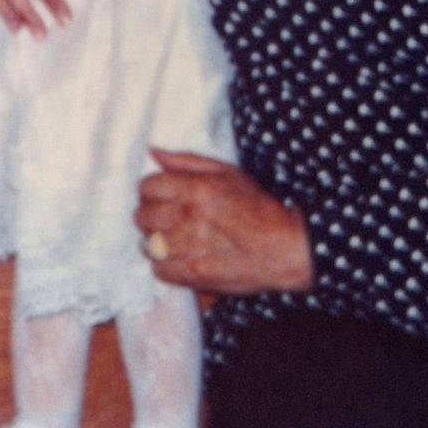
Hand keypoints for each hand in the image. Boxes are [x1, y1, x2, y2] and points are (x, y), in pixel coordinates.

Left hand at [135, 150, 314, 294]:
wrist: (285, 248)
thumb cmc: (258, 208)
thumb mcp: (227, 173)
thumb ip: (187, 161)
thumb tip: (153, 153)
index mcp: (194, 189)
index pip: (146, 187)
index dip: (151, 192)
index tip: (161, 197)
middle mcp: (186, 217)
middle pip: (142, 216)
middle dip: (152, 216)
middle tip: (167, 219)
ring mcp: (187, 247)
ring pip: (147, 244)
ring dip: (157, 241)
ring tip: (174, 240)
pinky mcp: (192, 274)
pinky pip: (158, 270)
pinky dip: (165, 266)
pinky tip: (180, 259)